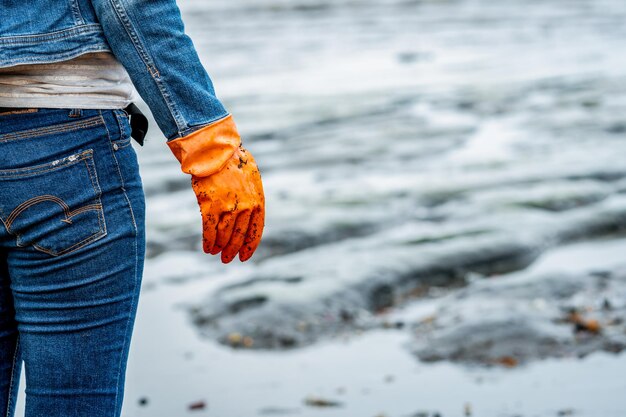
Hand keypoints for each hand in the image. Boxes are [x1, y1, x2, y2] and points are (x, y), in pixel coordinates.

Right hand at [167, 115, 264, 262]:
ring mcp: (228, 208)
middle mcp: (245, 208)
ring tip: (215, 253)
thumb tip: (246, 215)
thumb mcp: (251, 180)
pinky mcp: (210, 207)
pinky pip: (209, 230)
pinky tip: (207, 247)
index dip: (249, 246)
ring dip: (219, 247)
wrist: (216, 150)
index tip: (243, 257)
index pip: (256, 231)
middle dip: (233, 250)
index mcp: (257, 201)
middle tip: (226, 259)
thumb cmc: (233, 162)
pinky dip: (208, 241)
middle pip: (239, 236)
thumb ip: (250, 198)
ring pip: (224, 236)